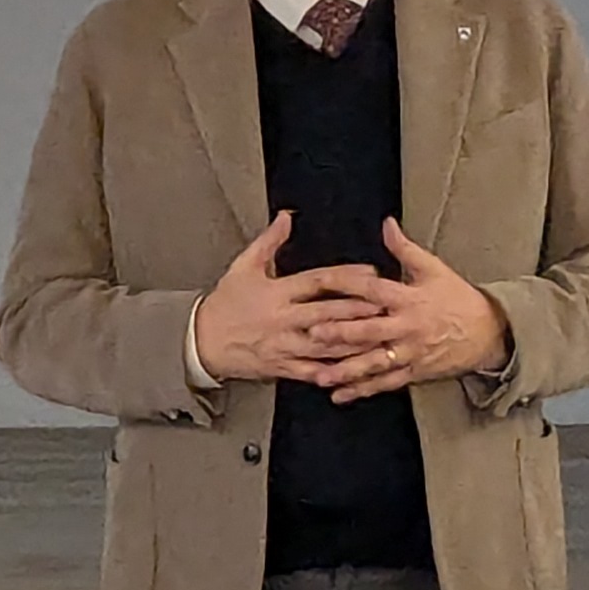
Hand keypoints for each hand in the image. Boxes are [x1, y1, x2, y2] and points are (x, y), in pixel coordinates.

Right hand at [190, 213, 383, 384]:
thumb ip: (269, 242)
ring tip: (379, 338)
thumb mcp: (243, 266)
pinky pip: (310, 371)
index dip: (345, 277)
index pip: (316, 282)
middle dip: (358, 311)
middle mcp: (282, 319)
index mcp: (276, 292)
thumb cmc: (225, 303)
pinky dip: (331, 372)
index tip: (370, 273)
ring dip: (353, 342)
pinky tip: (352, 371)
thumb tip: (287, 217)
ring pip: (324, 346)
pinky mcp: (281, 367)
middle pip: (326, 313)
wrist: (201, 341)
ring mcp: (283, 345)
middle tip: (387, 307)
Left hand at [311, 222, 512, 401]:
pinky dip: (363, 390)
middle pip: (370, 331)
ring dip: (347, 370)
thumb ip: (405, 249)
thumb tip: (386, 224)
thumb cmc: (458, 298)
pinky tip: (339, 396)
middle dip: (341, 333)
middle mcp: (407, 328)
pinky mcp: (414, 372)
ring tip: (320, 377)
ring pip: (375, 363)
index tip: (320, 280)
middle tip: (313, 333)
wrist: (489, 333)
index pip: (372, 289)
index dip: (346, 283)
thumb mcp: (434, 269)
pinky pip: (385, 383)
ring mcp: (410, 353)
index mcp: (409, 299)